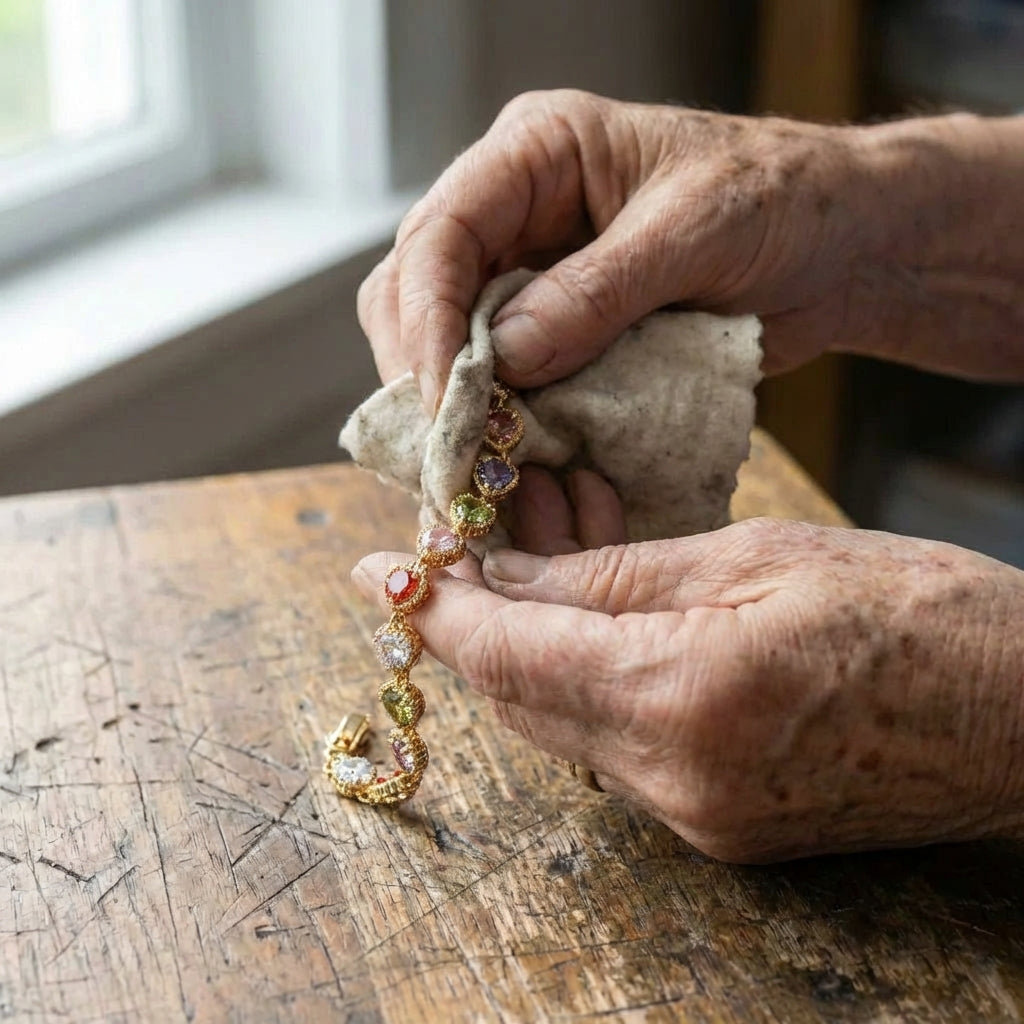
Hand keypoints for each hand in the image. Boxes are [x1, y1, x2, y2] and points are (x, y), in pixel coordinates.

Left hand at [353, 473, 1023, 861]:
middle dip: (478, 618)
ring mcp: (694, 816)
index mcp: (680, 694)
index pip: (505, 653)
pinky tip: (590, 622)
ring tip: (532, 561)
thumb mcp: (753, 555)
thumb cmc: (913, 610)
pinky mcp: (717, 826)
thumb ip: (612, 576)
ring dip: (530, 646)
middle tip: (465, 544)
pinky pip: (610, 749)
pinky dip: (582, 683)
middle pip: (518, 696)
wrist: (1022, 716)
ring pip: (559, 723)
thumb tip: (506, 577)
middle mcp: (672, 778)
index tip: (379, 571)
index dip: (433, 607)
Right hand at [358, 90, 1023, 410]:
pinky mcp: (559, 331)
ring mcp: (532, 276)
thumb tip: (506, 361)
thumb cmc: (783, 201)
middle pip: (419, 294)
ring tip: (478, 466)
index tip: (445, 402)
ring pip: (450, 346)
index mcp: (537, 155)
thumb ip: (597, 292)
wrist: (840, 245)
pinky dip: (504, 424)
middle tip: (451, 450)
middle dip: (426, 374)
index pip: (440, 235)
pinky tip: (514, 461)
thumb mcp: (696, 232)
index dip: (429, 322)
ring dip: (459, 409)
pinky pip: (504, 381)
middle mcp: (517, 214)